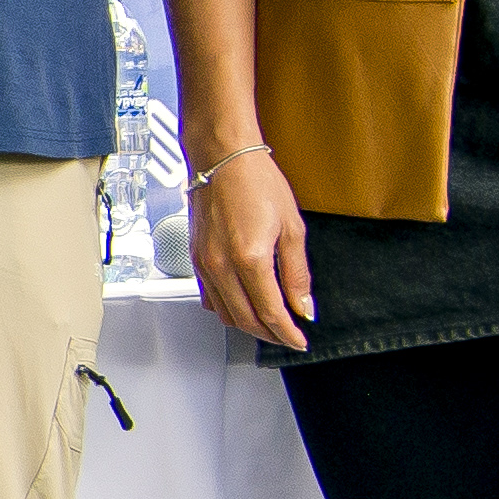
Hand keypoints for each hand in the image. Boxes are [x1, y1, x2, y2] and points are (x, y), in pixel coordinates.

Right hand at [192, 146, 310, 351]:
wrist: (222, 158)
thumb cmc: (257, 182)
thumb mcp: (292, 228)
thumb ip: (297, 273)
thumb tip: (303, 305)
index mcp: (250, 258)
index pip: (270, 311)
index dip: (287, 332)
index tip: (299, 340)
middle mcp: (222, 265)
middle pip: (246, 319)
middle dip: (270, 334)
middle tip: (288, 336)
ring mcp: (204, 264)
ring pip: (224, 313)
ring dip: (248, 325)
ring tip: (268, 324)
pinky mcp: (195, 259)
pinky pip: (209, 298)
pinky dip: (227, 310)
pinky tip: (242, 305)